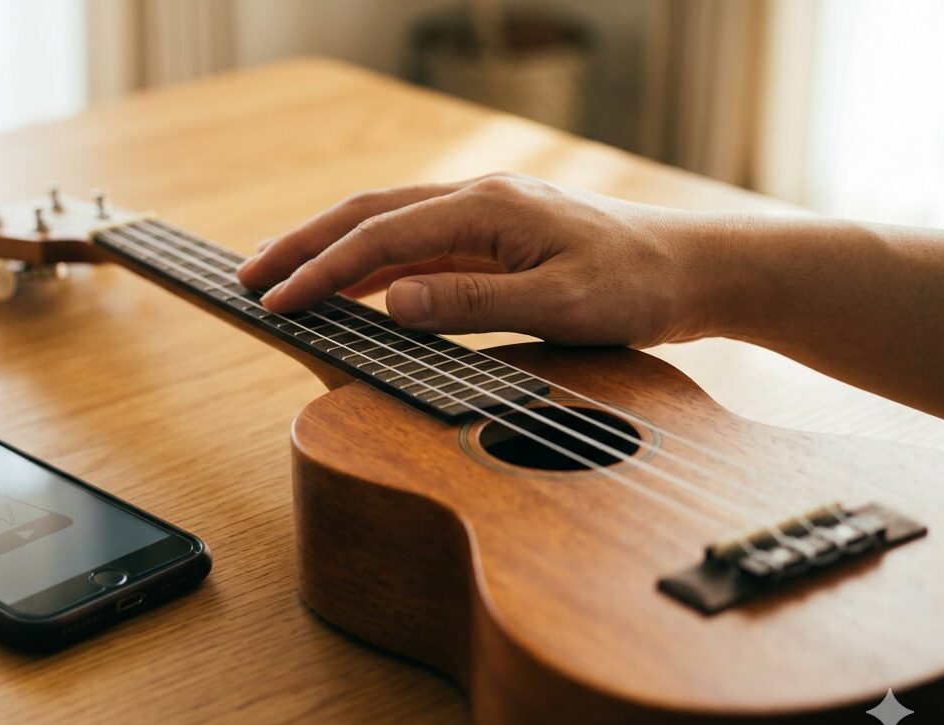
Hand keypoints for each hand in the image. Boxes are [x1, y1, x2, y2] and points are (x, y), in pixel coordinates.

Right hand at [236, 174, 712, 346]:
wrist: (696, 270)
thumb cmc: (637, 288)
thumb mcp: (560, 306)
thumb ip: (472, 303)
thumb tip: (391, 301)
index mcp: (487, 208)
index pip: (381, 237)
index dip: (321, 270)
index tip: (275, 300)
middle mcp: (477, 199)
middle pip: (367, 214)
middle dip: (302, 245)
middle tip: (246, 277)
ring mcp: (484, 214)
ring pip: (384, 223)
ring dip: (328, 250)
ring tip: (278, 276)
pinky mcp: (492, 235)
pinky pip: (414, 242)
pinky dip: (368, 261)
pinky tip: (348, 284)